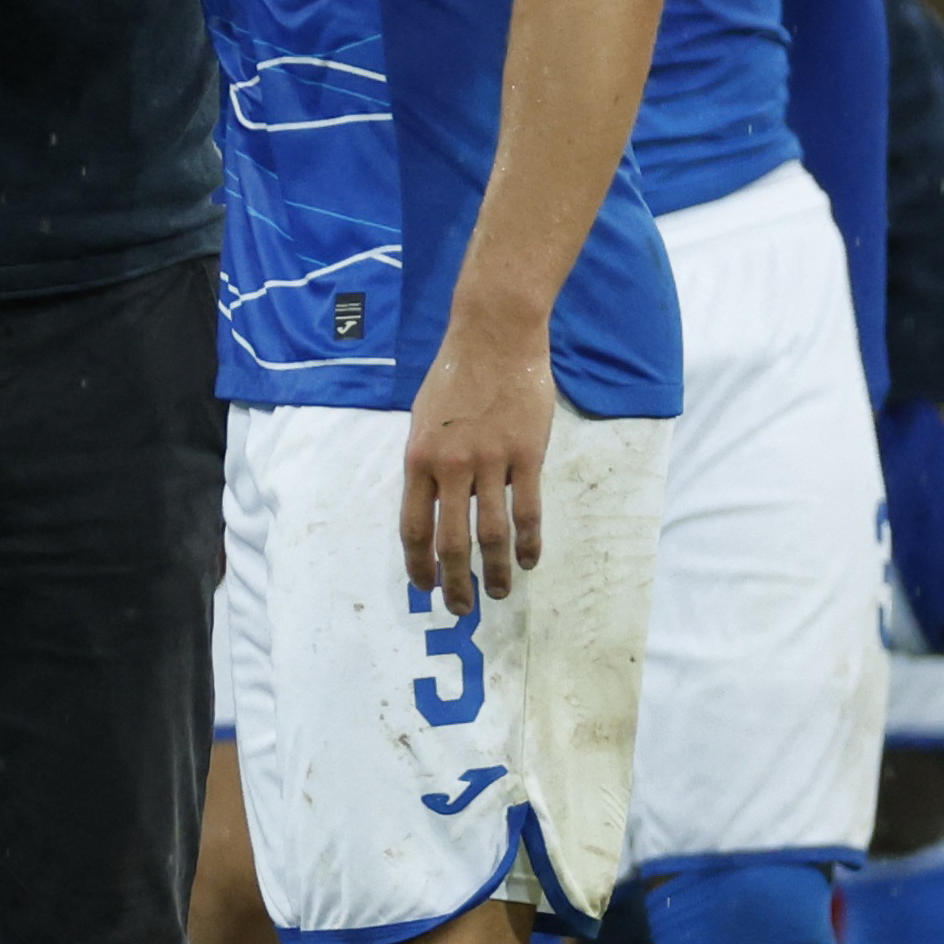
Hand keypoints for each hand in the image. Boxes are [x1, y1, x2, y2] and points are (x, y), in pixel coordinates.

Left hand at [402, 302, 553, 614]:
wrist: (494, 335)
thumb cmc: (456, 374)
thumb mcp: (424, 419)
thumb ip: (428, 464)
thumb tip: (437, 505)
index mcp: (419, 459)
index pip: (413, 528)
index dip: (418, 566)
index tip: (425, 588)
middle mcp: (450, 467)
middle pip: (451, 542)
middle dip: (455, 583)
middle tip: (462, 608)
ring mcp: (489, 461)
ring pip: (492, 534)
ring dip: (496, 571)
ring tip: (502, 592)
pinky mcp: (526, 455)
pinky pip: (527, 510)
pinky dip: (529, 542)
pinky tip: (530, 559)